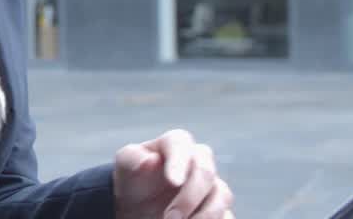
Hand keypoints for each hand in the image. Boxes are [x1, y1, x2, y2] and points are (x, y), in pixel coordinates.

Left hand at [112, 129, 233, 218]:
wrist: (139, 206)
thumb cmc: (133, 180)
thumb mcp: (125, 167)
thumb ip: (133, 158)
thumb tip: (152, 160)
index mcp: (174, 145)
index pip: (180, 143)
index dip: (179, 161)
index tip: (172, 181)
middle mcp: (198, 161)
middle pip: (206, 171)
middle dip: (189, 196)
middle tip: (170, 217)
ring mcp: (212, 186)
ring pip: (222, 196)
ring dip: (204, 215)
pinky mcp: (219, 208)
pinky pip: (227, 216)